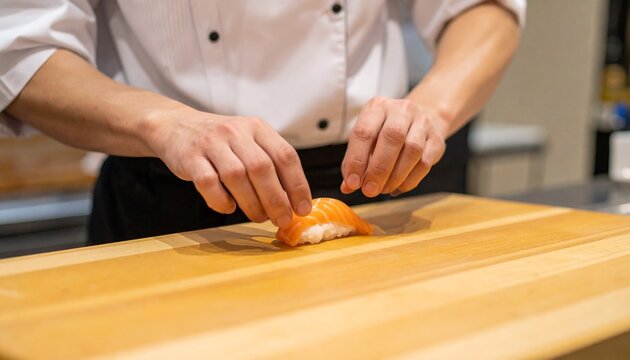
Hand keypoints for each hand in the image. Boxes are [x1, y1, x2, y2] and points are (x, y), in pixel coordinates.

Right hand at [148, 108, 311, 227]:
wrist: (176, 127)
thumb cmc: (221, 143)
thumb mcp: (249, 142)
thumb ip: (270, 165)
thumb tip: (294, 202)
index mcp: (257, 128)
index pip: (285, 155)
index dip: (297, 185)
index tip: (302, 209)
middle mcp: (235, 131)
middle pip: (262, 168)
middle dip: (276, 200)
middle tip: (282, 220)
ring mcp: (211, 143)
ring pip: (236, 176)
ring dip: (251, 203)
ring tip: (258, 216)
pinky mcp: (190, 158)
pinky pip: (208, 183)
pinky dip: (221, 201)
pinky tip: (229, 207)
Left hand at [341, 97, 447, 196]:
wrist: (421, 120)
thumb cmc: (385, 133)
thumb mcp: (366, 140)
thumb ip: (354, 162)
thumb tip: (348, 187)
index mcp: (377, 107)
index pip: (364, 132)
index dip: (357, 160)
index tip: (353, 183)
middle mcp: (401, 110)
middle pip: (392, 137)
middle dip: (379, 169)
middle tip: (370, 190)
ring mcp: (422, 122)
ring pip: (412, 150)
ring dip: (396, 176)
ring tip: (384, 189)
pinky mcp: (437, 139)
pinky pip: (425, 162)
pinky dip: (410, 180)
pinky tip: (399, 187)